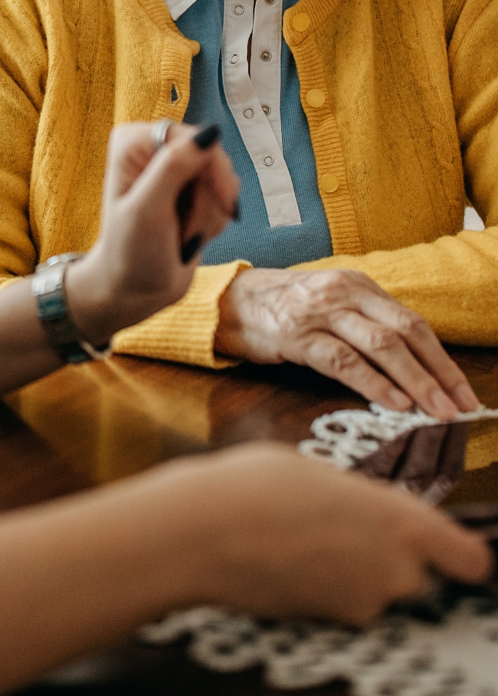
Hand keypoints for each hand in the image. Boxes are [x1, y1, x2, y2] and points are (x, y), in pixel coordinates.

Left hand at [68, 120, 238, 344]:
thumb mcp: (148, 210)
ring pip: (222, 179)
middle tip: (186, 231)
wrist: (136, 292)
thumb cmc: (131, 254)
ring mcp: (174, 170)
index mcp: (134, 142)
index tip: (223, 203)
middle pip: (212, 159)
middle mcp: (154, 148)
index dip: (214, 170)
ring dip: (211, 215)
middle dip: (209, 200)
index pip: (194, 138)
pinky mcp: (190, 190)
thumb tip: (210, 132)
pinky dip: (214, 220)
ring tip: (183, 237)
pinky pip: (223, 195)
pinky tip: (192, 236)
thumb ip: (174, 167)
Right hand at [148, 442, 491, 624]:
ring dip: (354, 569)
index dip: (457, 551)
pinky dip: (326, 584)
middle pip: (417, 573)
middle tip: (344, 526)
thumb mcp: (316, 470)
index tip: (441, 543)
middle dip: (389, 555)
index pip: (469, 558)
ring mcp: (359, 603)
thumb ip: (359, 498)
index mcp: (399, 521)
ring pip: (377, 588)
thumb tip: (366, 511)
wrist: (200, 533)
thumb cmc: (254, 487)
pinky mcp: (327, 623)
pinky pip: (343, 601)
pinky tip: (289, 556)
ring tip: (306, 536)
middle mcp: (391, 570)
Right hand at [214, 268, 478, 417]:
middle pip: (405, 332)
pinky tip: (392, 401)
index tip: (465, 394)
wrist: (230, 302)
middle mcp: (345, 293)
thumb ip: (368, 325)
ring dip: (414, 381)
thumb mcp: (332, 306)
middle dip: (438, 373)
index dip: (443, 360)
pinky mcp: (298, 335)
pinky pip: (343, 360)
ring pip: (381, 345)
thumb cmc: (286, 309)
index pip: (413, 323)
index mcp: (359, 285)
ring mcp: (321, 313)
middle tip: (460, 408)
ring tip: (435, 411)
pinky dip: (372, 382)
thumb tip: (414, 369)